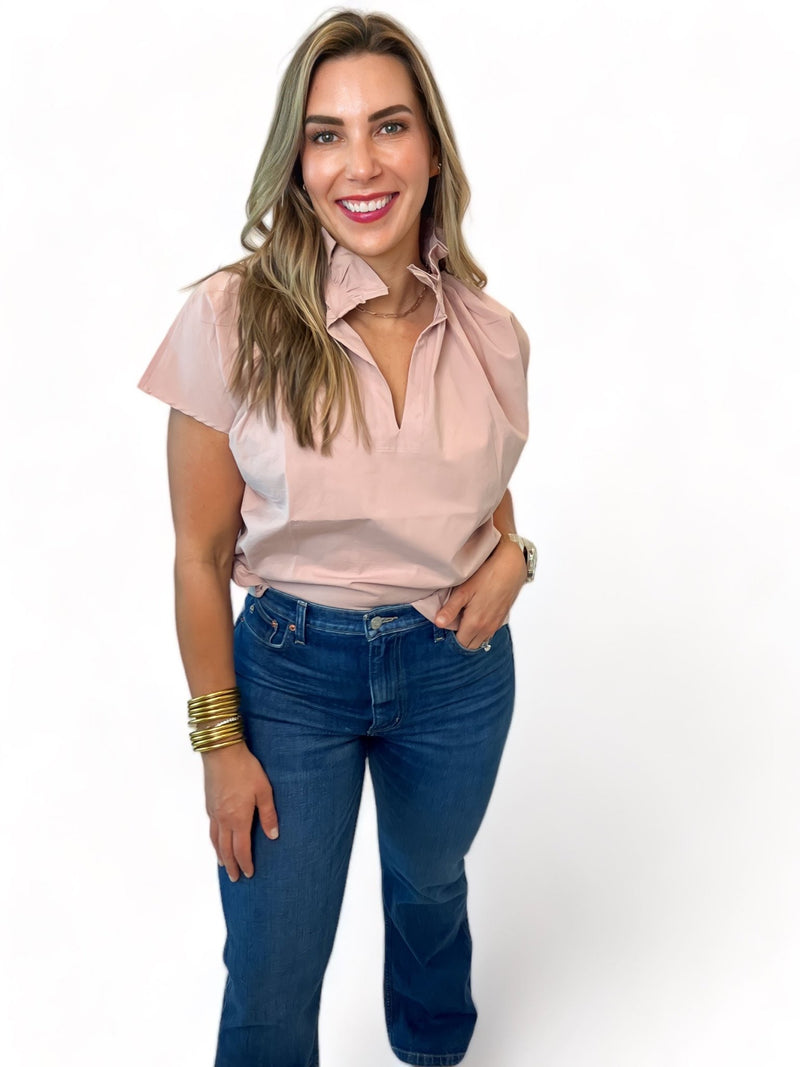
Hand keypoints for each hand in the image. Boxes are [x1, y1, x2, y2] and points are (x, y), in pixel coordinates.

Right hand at [202, 742, 278, 880]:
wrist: (222, 752)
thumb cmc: (245, 769)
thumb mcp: (264, 790)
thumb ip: (268, 814)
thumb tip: (273, 835)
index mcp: (238, 819)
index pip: (241, 849)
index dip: (245, 863)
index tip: (248, 873)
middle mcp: (223, 819)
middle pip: (225, 849)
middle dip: (231, 865)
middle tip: (235, 878)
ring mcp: (214, 812)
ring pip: (215, 840)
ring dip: (220, 855)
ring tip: (224, 865)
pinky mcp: (209, 804)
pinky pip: (211, 829)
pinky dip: (214, 840)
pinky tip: (217, 840)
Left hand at [435, 537, 526, 649]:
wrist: (511, 566)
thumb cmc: (486, 575)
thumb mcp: (463, 591)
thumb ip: (450, 609)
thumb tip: (438, 623)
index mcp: (475, 623)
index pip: (459, 643)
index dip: (450, 637)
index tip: (445, 625)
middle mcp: (487, 628)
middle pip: (470, 645)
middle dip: (460, 638)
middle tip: (453, 622)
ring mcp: (496, 625)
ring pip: (480, 640)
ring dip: (470, 635)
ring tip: (463, 618)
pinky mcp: (501, 619)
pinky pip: (488, 633)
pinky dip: (480, 630)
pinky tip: (475, 614)